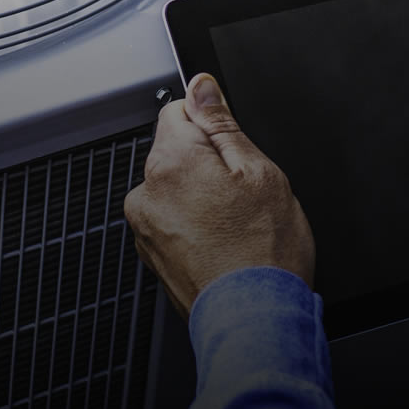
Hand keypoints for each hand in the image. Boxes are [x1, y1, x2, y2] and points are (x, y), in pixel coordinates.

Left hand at [124, 74, 315, 314]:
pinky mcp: (153, 255)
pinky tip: (224, 245)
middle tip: (244, 196)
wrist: (254, 321)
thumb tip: (202, 87)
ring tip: (236, 227)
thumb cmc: (263, 255)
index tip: (234, 150)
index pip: (179, 111)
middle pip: (176, 152)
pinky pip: (173, 222)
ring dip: (200, 197)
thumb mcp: (260, 173)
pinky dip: (194, 227)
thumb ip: (223, 124)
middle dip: (208, 165)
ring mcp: (146, 228)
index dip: (213, 126)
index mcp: (171, 163)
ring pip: (175, 188)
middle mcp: (147, 193)